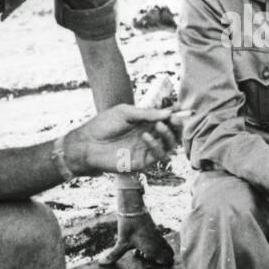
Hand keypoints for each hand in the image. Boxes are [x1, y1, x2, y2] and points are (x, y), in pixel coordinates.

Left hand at [64, 105, 183, 175]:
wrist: (87, 144)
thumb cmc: (103, 125)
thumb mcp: (125, 113)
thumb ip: (146, 113)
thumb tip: (169, 113)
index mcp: (144, 123)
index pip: (166, 118)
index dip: (175, 113)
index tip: (181, 107)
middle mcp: (148, 136)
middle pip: (172, 132)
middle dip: (177, 125)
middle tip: (175, 118)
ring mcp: (146, 149)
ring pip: (169, 145)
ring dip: (168, 134)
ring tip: (159, 125)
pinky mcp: (142, 162)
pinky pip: (158, 155)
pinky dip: (156, 145)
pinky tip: (146, 136)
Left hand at [97, 211, 175, 266]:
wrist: (133, 208)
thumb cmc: (129, 226)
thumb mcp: (122, 242)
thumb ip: (114, 255)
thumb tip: (102, 263)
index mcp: (154, 248)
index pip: (168, 260)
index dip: (162, 265)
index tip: (150, 264)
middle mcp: (159, 243)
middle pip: (169, 255)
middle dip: (161, 260)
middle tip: (148, 260)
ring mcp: (158, 236)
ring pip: (163, 248)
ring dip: (156, 253)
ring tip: (141, 253)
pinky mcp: (155, 231)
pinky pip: (158, 242)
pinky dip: (152, 246)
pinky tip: (138, 246)